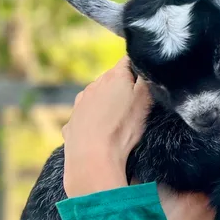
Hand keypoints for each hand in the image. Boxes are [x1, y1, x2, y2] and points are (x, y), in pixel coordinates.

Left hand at [61, 56, 151, 197]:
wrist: (92, 159)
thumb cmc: (122, 129)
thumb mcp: (145, 102)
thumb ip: (147, 80)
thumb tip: (147, 67)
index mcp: (113, 77)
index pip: (128, 61)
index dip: (139, 69)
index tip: (146, 82)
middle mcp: (93, 86)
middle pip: (111, 79)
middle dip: (122, 87)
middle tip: (134, 106)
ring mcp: (79, 104)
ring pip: (96, 97)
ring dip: (106, 104)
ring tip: (117, 123)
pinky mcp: (71, 123)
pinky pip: (85, 117)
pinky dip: (93, 122)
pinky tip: (100, 134)